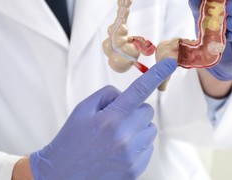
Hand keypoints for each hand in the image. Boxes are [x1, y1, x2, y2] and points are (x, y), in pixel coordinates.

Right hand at [29, 59, 176, 179]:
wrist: (61, 176)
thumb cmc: (70, 141)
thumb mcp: (82, 110)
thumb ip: (107, 95)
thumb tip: (127, 95)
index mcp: (111, 119)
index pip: (140, 90)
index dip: (157, 74)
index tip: (170, 63)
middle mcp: (125, 137)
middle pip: (147, 110)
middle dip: (134, 110)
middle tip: (113, 120)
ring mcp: (132, 156)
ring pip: (150, 128)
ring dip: (138, 127)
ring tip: (115, 137)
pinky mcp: (136, 170)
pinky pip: (148, 146)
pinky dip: (138, 144)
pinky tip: (118, 150)